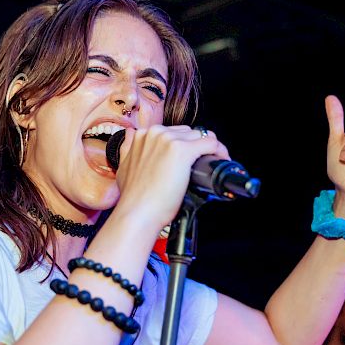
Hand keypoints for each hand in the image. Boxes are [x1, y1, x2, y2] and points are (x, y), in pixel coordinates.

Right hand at [114, 125, 229, 227]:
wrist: (137, 212)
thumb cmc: (133, 197)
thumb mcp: (123, 167)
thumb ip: (127, 149)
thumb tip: (131, 135)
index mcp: (144, 135)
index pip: (174, 132)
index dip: (186, 145)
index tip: (190, 158)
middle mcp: (156, 133)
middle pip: (189, 133)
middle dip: (196, 147)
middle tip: (201, 165)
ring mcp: (169, 140)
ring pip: (201, 136)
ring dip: (209, 149)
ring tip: (212, 164)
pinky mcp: (183, 151)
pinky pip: (211, 143)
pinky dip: (219, 151)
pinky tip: (220, 161)